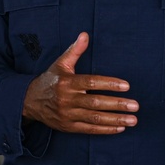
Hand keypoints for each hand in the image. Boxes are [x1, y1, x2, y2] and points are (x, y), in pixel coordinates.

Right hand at [22, 32, 136, 133]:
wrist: (30, 101)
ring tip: (133, 120)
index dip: (109, 84)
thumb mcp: (60, 64)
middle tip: (135, 105)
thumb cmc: (51, 80)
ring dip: (116, 120)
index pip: (91, 83)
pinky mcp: (68, 127)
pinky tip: (120, 128)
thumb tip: (85, 34)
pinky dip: (106, 130)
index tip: (126, 86)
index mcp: (67, 83)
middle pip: (95, 103)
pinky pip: (89, 129)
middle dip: (117, 105)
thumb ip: (75, 50)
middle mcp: (67, 100)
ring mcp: (67, 115)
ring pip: (95, 118)